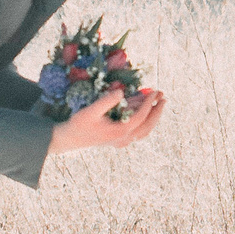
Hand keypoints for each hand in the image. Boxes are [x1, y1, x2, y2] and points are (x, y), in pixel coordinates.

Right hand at [47, 85, 164, 154]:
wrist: (70, 139)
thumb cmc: (79, 123)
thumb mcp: (90, 110)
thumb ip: (106, 101)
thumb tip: (121, 92)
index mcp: (119, 132)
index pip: (141, 116)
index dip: (149, 103)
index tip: (155, 91)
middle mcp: (124, 139)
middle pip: (147, 125)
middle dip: (157, 110)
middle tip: (163, 96)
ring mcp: (122, 142)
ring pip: (144, 131)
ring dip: (153, 117)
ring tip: (159, 103)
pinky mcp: (119, 141)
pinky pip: (138, 133)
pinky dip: (145, 123)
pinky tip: (146, 114)